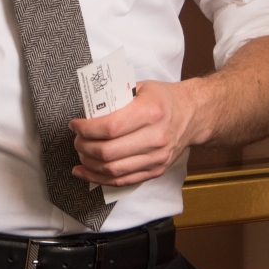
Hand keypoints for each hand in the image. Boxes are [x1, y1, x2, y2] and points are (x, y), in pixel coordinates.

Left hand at [69, 78, 210, 186]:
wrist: (193, 115)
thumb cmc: (163, 99)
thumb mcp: (141, 88)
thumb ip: (116, 97)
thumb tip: (87, 110)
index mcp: (150, 112)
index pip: (109, 127)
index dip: (86, 129)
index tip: (75, 125)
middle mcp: (155, 137)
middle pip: (108, 151)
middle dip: (83, 147)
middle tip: (76, 139)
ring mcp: (157, 158)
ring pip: (113, 170)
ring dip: (89, 164)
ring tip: (80, 153)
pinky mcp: (156, 170)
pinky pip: (122, 180)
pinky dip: (99, 178)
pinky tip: (85, 172)